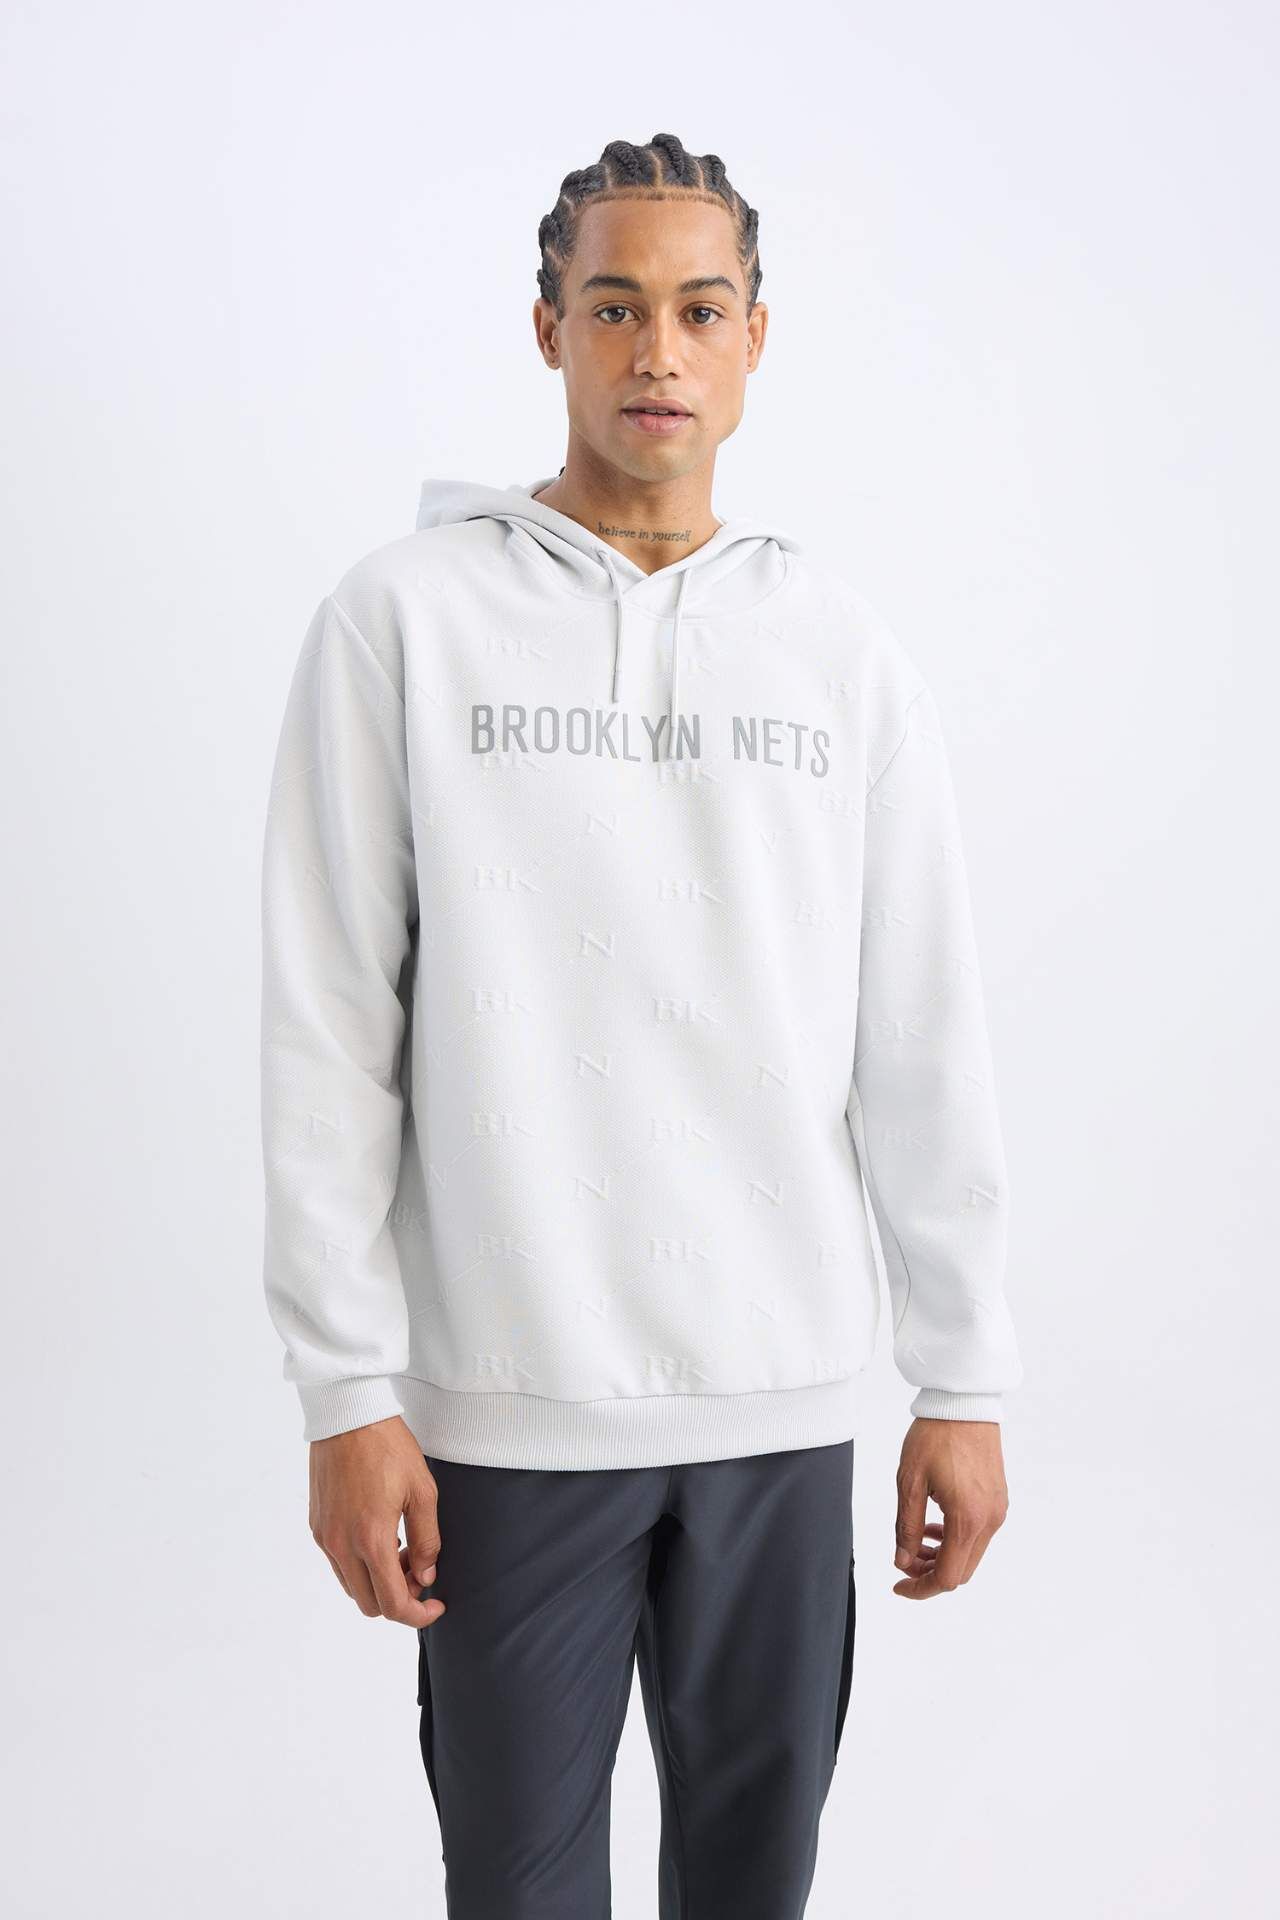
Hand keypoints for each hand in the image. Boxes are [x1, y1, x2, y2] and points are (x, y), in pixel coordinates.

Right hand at [308, 1415, 446, 1626]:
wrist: (348, 1416)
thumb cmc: (388, 1447)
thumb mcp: (422, 1491)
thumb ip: (427, 1540)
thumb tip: (425, 1576)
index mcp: (370, 1539)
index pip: (392, 1603)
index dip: (417, 1614)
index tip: (435, 1605)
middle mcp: (341, 1545)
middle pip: (369, 1604)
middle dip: (398, 1599)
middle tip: (419, 1572)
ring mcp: (324, 1537)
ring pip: (352, 1587)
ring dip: (378, 1582)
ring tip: (402, 1550)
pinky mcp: (316, 1525)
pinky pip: (338, 1564)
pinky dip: (361, 1565)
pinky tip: (381, 1536)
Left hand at [892, 1417, 1008, 1598]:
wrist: (964, 1404)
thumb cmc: (936, 1436)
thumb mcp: (910, 1481)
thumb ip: (906, 1526)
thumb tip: (902, 1561)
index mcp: (967, 1519)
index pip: (948, 1577)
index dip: (921, 1588)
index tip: (899, 1585)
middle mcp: (989, 1520)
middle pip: (962, 1571)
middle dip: (930, 1573)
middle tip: (903, 1560)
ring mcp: (997, 1511)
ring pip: (970, 1554)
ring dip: (942, 1557)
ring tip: (916, 1541)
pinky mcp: (998, 1501)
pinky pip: (978, 1535)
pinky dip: (956, 1540)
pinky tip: (934, 1526)